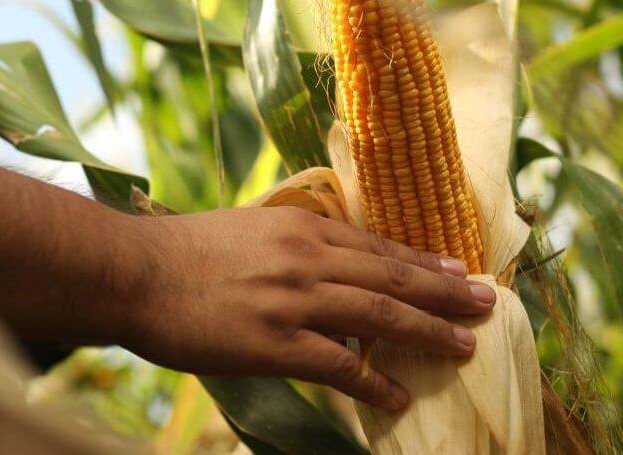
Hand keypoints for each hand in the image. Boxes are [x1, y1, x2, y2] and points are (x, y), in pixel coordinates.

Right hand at [116, 206, 496, 411]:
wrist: (136, 272)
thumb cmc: (184, 250)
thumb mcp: (248, 226)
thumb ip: (291, 240)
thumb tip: (325, 259)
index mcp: (301, 226)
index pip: (378, 245)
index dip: (423, 262)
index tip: (458, 269)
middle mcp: (308, 257)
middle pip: (392, 277)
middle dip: (445, 292)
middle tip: (486, 302)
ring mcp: (295, 300)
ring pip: (379, 316)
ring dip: (428, 332)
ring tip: (464, 345)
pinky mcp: (276, 343)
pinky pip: (340, 365)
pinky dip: (374, 383)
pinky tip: (397, 396)